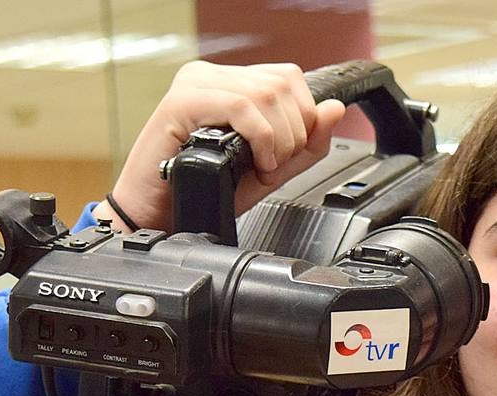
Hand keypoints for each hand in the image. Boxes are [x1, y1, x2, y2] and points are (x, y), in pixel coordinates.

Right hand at [98, 61, 346, 232]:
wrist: (162, 217)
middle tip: (271, 168)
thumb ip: (306, 143)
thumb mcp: (270, 170)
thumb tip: (334, 109)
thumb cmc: (206, 192)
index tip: (287, 155)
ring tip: (260, 168)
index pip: (288, 78)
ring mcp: (195, 85)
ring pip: (265, 94)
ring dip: (277, 141)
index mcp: (231, 83)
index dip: (303, 118)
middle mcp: (212, 76)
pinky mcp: (181, 102)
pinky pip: (239, 106)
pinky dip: (260, 138)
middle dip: (292, 135)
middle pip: (282, 85)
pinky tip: (254, 162)